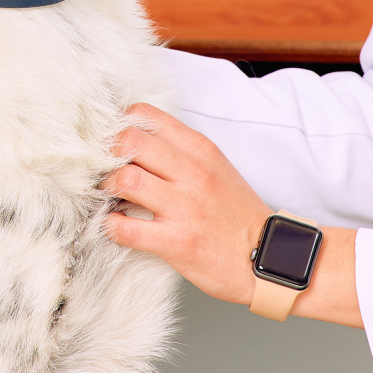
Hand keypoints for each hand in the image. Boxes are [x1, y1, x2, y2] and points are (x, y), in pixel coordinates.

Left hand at [102, 103, 272, 304]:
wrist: (269, 257)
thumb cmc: (237, 213)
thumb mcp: (216, 166)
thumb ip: (180, 150)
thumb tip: (136, 140)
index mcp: (200, 149)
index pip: (147, 115)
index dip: (120, 124)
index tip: (112, 140)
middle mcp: (192, 172)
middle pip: (129, 141)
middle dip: (107, 153)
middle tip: (103, 168)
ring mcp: (184, 207)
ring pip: (124, 179)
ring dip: (107, 188)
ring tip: (110, 196)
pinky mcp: (177, 242)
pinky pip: (126, 228)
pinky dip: (111, 225)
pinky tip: (116, 225)